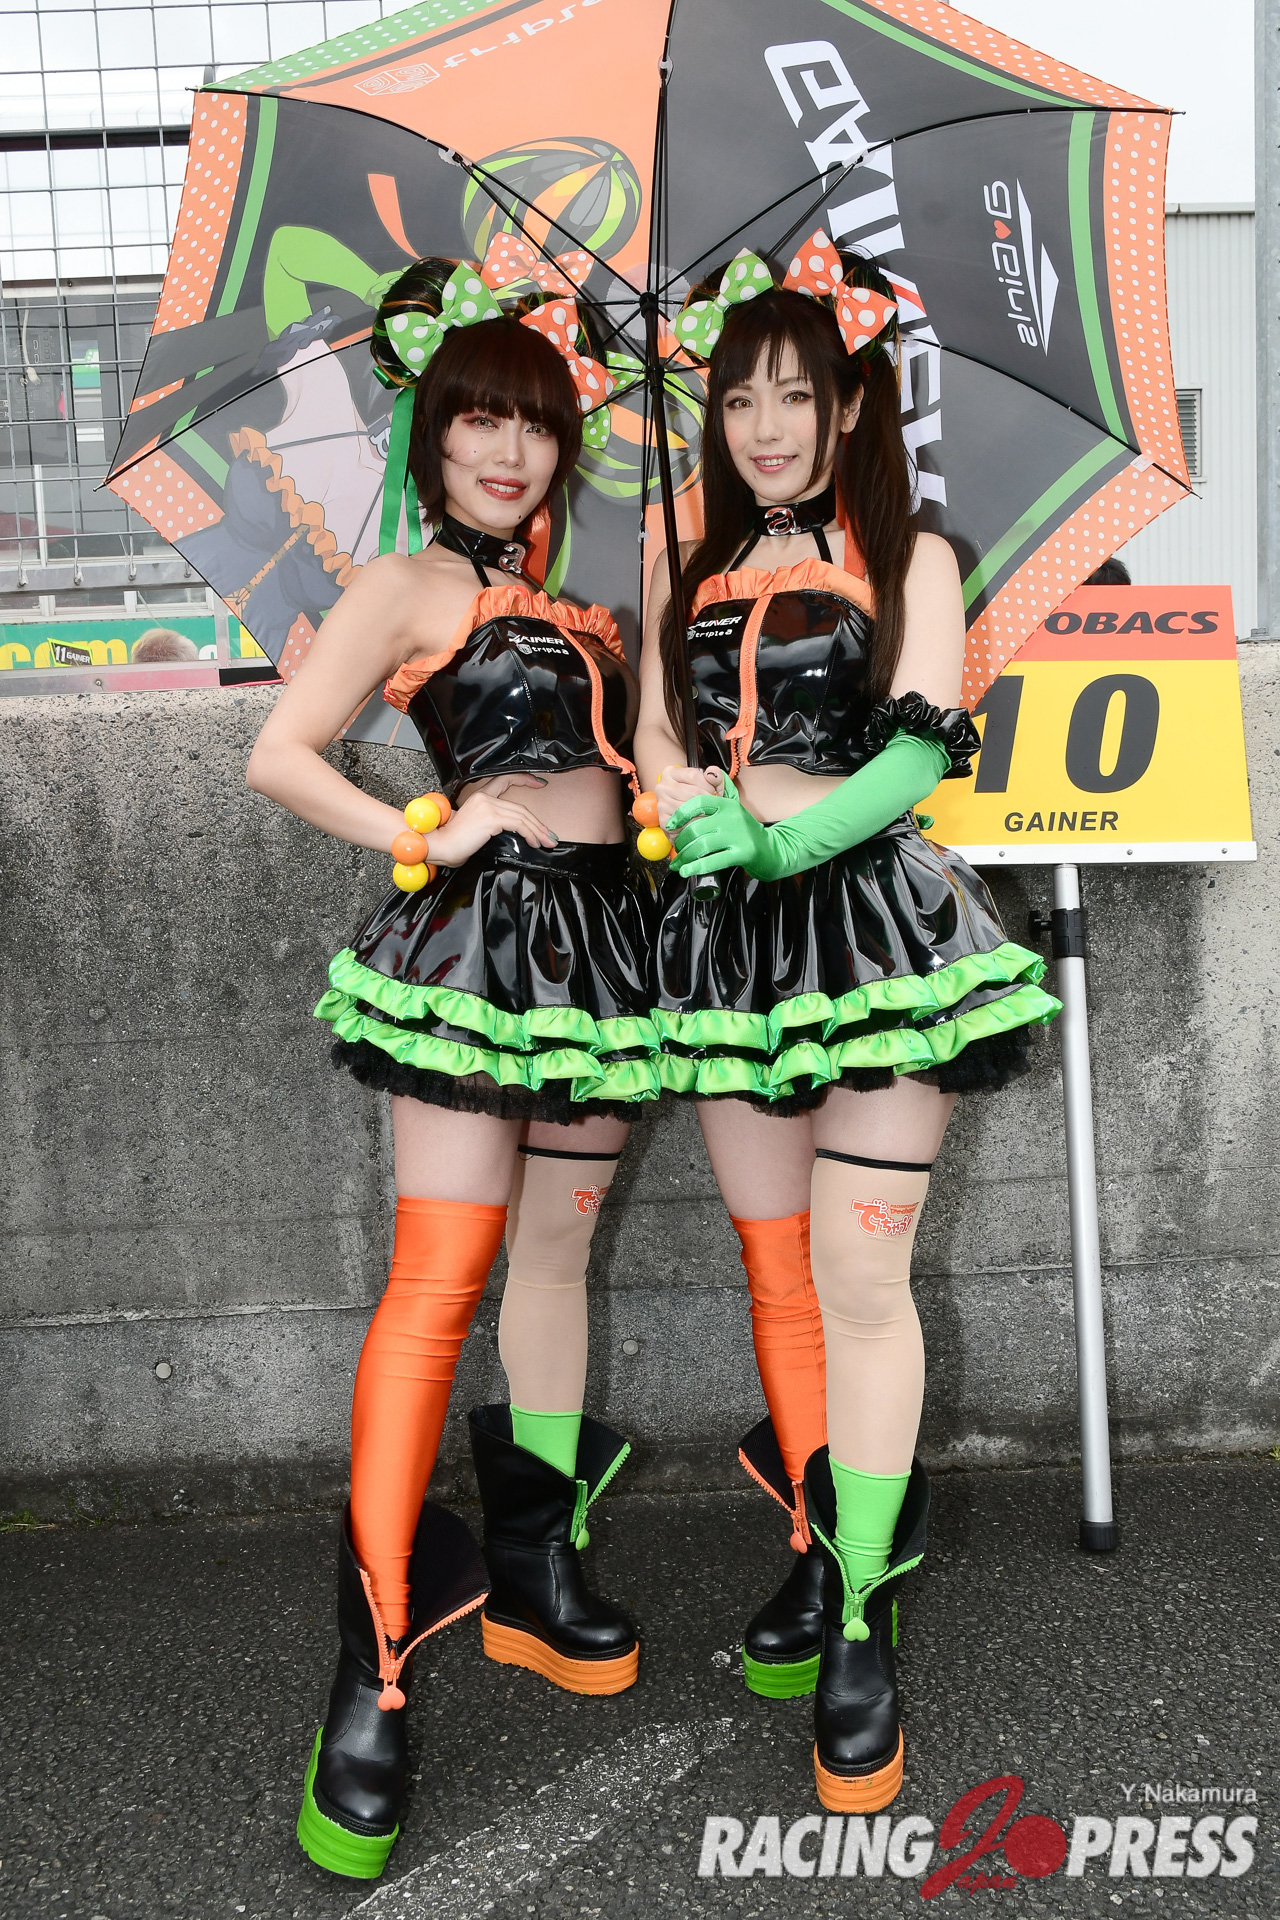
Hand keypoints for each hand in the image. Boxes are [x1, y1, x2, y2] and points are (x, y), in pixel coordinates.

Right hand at [424, 775, 556, 864]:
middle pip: (520, 807)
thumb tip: (510, 831)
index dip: (524, 779)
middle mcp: (484, 797)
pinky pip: (518, 824)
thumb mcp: (475, 827)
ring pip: (522, 816)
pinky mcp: (491, 817)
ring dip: (538, 831)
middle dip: (538, 822)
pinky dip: (530, 834)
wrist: (440, 846)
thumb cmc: (453, 842)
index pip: (505, 779)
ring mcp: (488, 806)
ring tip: (547, 842)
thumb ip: (491, 822)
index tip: (540, 783)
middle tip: (550, 834)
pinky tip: (534, 842)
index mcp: (479, 796)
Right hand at [655, 763, 721, 827]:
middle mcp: (663, 787)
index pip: (693, 775)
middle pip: (693, 792)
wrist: (682, 819)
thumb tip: (712, 774)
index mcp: (671, 773)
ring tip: (707, 812)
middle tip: (714, 804)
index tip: (714, 792)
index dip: (708, 784)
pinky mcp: (664, 821)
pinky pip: (687, 821)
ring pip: (690, 807)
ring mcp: (662, 804)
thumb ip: (714, 776)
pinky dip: (697, 822)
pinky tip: (699, 821)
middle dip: (708, 800)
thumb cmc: (695, 797)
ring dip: (704, 812)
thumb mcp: (707, 782)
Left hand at [668, 778, 780, 879]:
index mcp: (727, 804)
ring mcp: (737, 835)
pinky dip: (696, 867)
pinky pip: (713, 860)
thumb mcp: (736, 804)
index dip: (681, 813)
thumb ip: (722, 787)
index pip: (698, 802)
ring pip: (702, 845)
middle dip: (681, 841)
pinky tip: (687, 871)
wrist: (771, 849)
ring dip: (685, 856)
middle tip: (677, 848)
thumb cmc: (747, 830)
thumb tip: (710, 771)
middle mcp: (732, 817)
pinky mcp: (742, 853)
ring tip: (679, 863)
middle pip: (696, 827)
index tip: (671, 824)